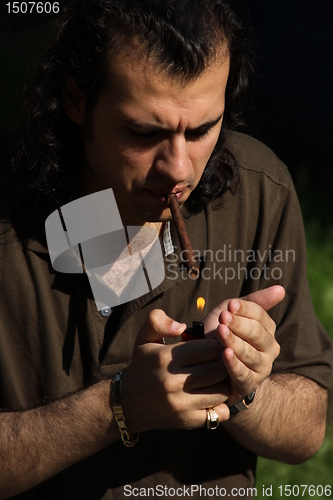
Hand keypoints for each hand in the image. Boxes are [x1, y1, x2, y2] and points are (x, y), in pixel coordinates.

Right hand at [121, 310, 229, 433]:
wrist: (128, 402)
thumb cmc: (143, 365)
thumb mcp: (144, 337)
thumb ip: (158, 321)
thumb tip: (182, 327)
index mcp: (165, 358)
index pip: (209, 348)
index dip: (217, 344)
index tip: (216, 344)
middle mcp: (173, 382)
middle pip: (219, 369)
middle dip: (225, 362)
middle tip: (223, 360)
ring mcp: (181, 404)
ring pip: (222, 390)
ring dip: (224, 382)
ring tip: (218, 376)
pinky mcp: (187, 421)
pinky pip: (219, 413)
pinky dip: (222, 404)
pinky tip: (213, 395)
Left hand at [216, 286, 284, 405]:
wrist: (206, 364)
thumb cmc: (220, 334)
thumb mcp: (233, 314)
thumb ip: (254, 301)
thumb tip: (281, 289)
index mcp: (267, 329)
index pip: (260, 316)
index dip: (245, 309)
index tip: (230, 305)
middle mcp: (269, 348)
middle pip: (257, 333)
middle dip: (239, 324)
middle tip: (223, 317)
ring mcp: (262, 367)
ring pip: (250, 353)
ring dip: (235, 341)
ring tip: (221, 332)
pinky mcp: (249, 384)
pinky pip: (243, 374)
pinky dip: (234, 364)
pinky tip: (225, 354)